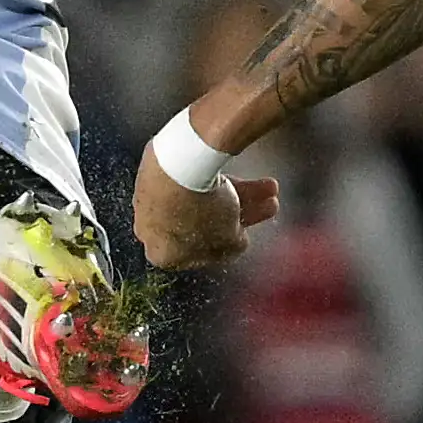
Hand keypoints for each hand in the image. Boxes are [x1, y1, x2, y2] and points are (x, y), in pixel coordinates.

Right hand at [131, 142, 279, 270]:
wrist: (179, 168)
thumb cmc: (199, 211)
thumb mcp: (227, 240)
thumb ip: (232, 245)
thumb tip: (237, 241)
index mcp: (162, 254)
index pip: (198, 254)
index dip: (224, 243)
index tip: (243, 233)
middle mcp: (151, 229)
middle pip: (204, 223)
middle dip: (240, 216)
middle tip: (266, 208)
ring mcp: (154, 198)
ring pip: (205, 199)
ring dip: (242, 197)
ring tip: (271, 190)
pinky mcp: (160, 170)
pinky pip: (198, 180)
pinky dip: (227, 182)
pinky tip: (257, 180)